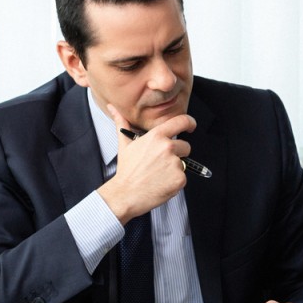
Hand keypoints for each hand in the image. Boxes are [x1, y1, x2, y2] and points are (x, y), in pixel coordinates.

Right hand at [97, 102, 194, 222]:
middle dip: (177, 154)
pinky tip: (161, 183)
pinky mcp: (180, 179)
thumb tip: (112, 108)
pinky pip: (183, 178)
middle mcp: (168, 147)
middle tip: (160, 164)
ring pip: (184, 164)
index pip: (182, 121)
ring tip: (158, 174)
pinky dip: (175, 182)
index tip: (190, 126)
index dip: (190, 123)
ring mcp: (175, 163)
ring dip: (174, 169)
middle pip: (186, 146)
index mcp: (157, 136)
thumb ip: (121, 123)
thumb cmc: (126, 171)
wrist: (125, 194)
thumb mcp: (125, 144)